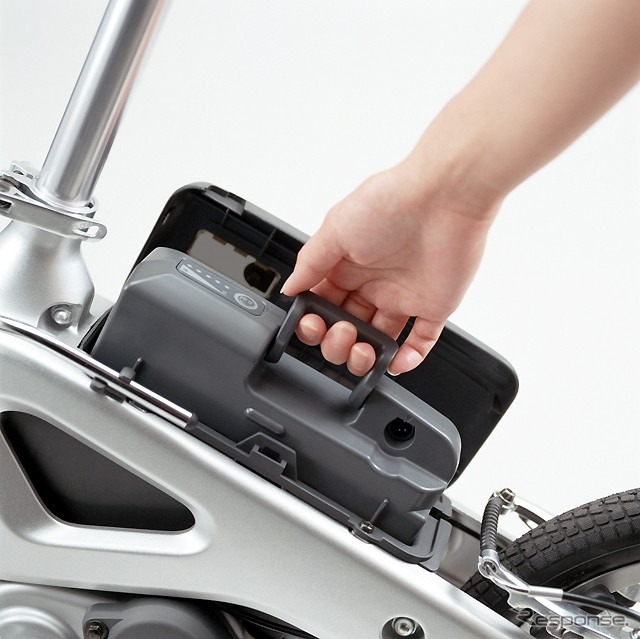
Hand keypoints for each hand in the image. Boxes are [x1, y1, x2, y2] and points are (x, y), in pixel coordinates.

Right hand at [281, 162, 498, 375]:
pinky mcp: (434, 305)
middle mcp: (374, 282)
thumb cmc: (390, 202)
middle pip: (348, 325)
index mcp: (347, 264)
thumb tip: (289, 288)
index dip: (315, 320)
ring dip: (366, 354)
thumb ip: (310, 262)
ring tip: (363, 351)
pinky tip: (394, 362)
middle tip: (340, 332)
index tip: (311, 324)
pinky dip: (408, 359)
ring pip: (380, 339)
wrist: (444, 197)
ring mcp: (403, 296)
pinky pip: (421, 341)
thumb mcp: (335, 228)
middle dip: (337, 340)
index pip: (324, 303)